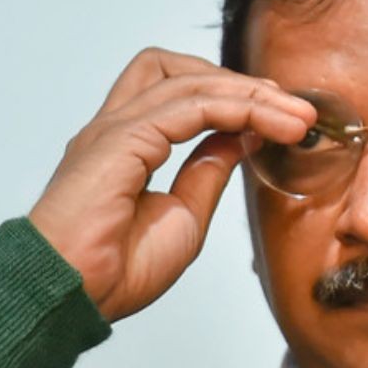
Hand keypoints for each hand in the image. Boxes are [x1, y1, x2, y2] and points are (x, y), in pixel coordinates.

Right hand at [28, 47, 314, 321]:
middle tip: (296, 110)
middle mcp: (116, 127)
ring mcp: (115, 128)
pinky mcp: (122, 138)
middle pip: (182, 72)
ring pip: (192, 82)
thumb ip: (208, 171)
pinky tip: (266, 124)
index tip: (282, 117)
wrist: (71, 296)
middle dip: (244, 85)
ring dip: (251, 95)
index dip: (233, 96)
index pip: (180, 92)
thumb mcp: (184, 215)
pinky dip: (235, 107)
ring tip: (294, 117)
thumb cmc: (113, 271)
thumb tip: (241, 137)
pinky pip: (190, 105)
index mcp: (126, 144)